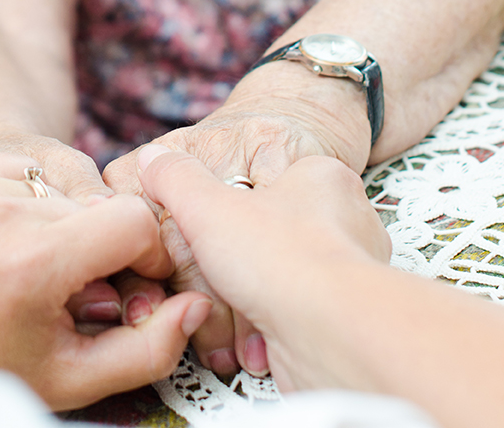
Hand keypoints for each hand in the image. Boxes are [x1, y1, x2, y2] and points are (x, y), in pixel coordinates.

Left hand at [0, 153, 211, 410]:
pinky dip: (21, 202)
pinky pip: (15, 170)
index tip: (128, 283)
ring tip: (31, 265)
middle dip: (99, 244)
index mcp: (29, 262)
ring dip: (60, 221)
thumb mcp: (69, 377)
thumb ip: (147, 349)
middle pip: (97, 203)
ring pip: (58, 184)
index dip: (145, 254)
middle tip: (73, 287)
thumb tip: (197, 305)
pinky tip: (2, 242)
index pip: (133, 219)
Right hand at [137, 146, 390, 392]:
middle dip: (236, 268)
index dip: (229, 210)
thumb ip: (176, 179)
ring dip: (249, 306)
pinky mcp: (346, 318)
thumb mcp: (208, 205)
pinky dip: (270, 334)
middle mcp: (346, 221)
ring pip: (283, 283)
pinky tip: (253, 342)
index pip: (267, 182)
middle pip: (273, 237)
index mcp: (321, 177)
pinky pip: (297, 320)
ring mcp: (350, 272)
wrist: (334, 336)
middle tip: (216, 279)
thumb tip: (154, 161)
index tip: (208, 231)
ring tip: (230, 313)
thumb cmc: (285, 260)